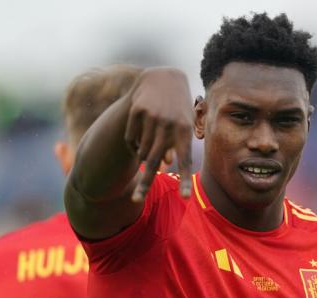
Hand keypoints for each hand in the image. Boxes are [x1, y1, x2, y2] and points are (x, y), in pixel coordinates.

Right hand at [125, 68, 192, 201]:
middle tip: (137, 199)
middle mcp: (168, 125)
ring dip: (143, 155)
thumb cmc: (177, 107)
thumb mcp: (183, 124)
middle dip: (145, 183)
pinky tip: (139, 133)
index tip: (185, 197)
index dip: (185, 179)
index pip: (186, 160)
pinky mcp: (136, 111)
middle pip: (155, 161)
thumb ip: (176, 145)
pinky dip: (133, 144)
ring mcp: (152, 118)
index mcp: (185, 130)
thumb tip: (164, 165)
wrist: (163, 78)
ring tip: (148, 144)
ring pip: (142, 151)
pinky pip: (131, 139)